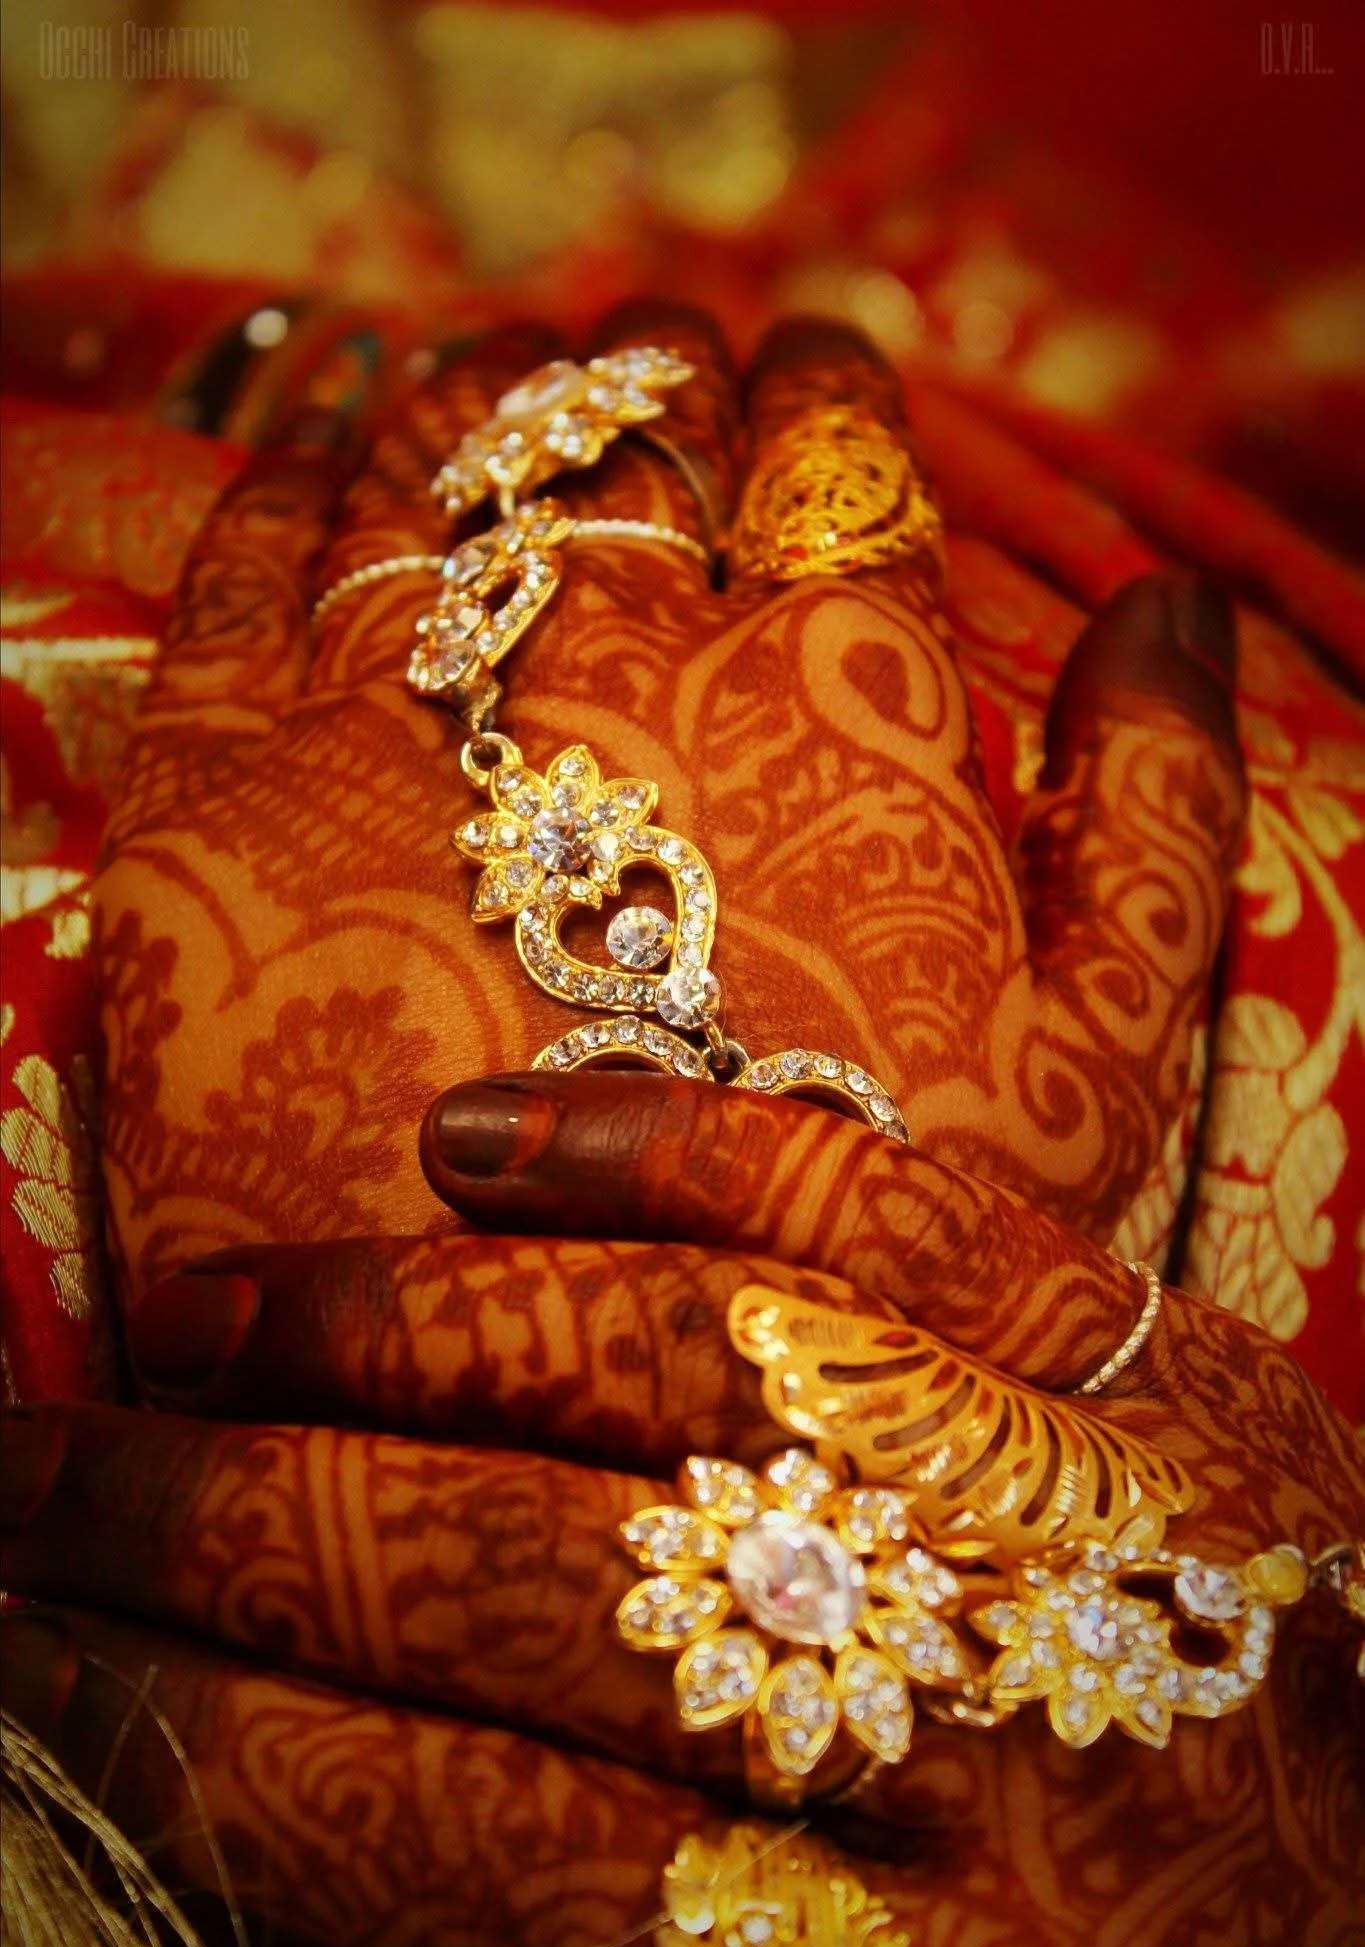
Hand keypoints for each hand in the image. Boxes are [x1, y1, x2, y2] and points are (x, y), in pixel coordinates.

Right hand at [5, 1082, 1359, 1946]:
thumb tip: (258, 1897)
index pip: (424, 1837)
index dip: (181, 1731)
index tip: (34, 1657)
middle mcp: (984, 1745)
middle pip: (502, 1585)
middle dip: (207, 1525)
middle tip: (30, 1475)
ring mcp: (1094, 1522)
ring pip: (664, 1364)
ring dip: (378, 1334)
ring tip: (189, 1328)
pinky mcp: (1179, 1388)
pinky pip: (900, 1216)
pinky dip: (676, 1154)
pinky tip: (470, 1139)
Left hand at [93, 306, 1245, 1296]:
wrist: (542, 1425)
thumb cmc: (846, 1271)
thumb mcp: (1092, 1078)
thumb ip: (1161, 827)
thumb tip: (1174, 601)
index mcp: (842, 703)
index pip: (841, 453)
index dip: (830, 387)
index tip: (814, 365)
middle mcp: (631, 664)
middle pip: (640, 430)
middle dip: (655, 369)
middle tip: (654, 351)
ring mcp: (412, 714)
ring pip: (448, 462)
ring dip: (486, 392)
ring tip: (502, 369)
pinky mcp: (222, 792)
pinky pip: (244, 555)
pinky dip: (288, 455)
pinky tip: (327, 409)